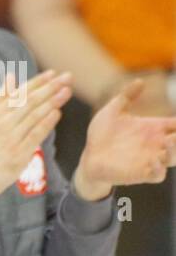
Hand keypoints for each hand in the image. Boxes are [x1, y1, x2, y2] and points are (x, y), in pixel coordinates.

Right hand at [0, 69, 71, 212]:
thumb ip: (1, 98)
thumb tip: (10, 76)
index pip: (19, 93)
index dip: (36, 82)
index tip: (52, 73)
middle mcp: (2, 124)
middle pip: (29, 101)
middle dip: (49, 88)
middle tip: (66, 77)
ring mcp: (11, 138)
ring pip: (34, 115)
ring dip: (52, 101)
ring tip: (66, 91)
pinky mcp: (19, 152)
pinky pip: (35, 134)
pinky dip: (47, 122)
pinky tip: (57, 113)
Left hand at [74, 79, 175, 199]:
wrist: (88, 156)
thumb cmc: (102, 134)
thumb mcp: (113, 111)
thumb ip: (127, 96)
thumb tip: (140, 80)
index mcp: (154, 129)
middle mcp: (156, 144)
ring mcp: (149, 160)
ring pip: (173, 158)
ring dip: (175, 151)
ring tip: (170, 141)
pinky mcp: (139, 174)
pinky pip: (157, 175)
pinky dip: (159, 169)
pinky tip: (154, 159)